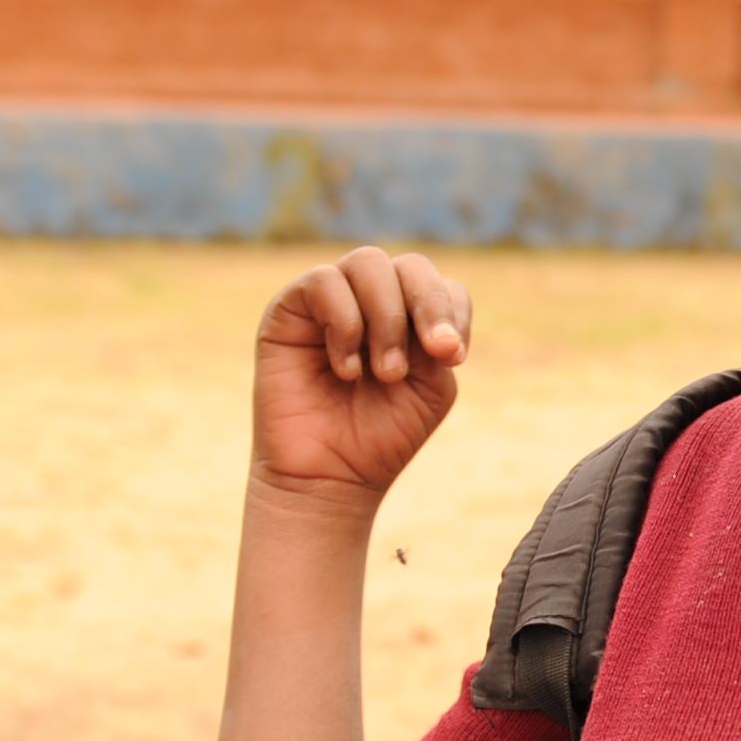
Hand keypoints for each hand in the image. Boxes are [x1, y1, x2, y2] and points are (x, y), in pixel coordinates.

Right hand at [251, 245, 472, 512]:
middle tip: (433, 354)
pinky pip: (324, 281)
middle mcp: (370, 301)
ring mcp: (329, 301)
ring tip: (385, 373)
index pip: (441, 285)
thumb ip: (439, 339)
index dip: (451, 312)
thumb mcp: (430, 387)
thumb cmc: (381, 435)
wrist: (329, 476)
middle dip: (428, 306)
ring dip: (387, 319)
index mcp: (409, 318)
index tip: (451, 359)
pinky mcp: (289, 310)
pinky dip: (345, 323)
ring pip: (368, 263)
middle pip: (411, 265)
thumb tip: (434, 314)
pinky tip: (347, 369)